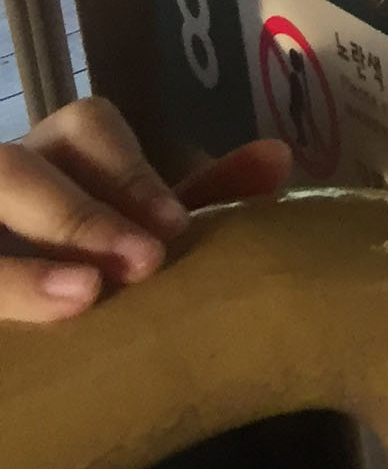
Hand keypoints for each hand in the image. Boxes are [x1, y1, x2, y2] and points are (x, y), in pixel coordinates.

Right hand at [0, 98, 288, 322]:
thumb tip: (278, 157)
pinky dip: (2, 293)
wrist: (22, 332)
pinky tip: (14, 341)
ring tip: (80, 298)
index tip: (176, 227)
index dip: (126, 171)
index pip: (83, 127)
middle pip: (11, 170)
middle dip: (77, 214)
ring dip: (20, 270)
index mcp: (52, 154)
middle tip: (142, 264)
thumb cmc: (91, 259)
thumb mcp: (139, 229)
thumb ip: (203, 195)